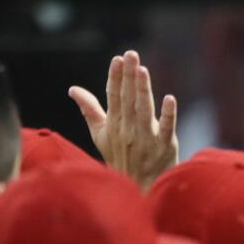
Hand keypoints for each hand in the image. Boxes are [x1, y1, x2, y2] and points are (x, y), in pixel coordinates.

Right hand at [69, 50, 177, 189]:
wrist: (139, 189)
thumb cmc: (121, 159)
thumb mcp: (101, 135)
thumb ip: (90, 110)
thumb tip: (73, 89)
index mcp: (114, 125)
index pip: (113, 97)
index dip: (115, 77)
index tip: (118, 59)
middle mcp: (128, 130)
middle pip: (128, 100)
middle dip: (129, 77)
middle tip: (132, 54)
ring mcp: (147, 139)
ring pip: (144, 111)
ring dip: (143, 90)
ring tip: (143, 70)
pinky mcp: (165, 147)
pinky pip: (166, 129)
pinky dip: (168, 114)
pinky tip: (170, 99)